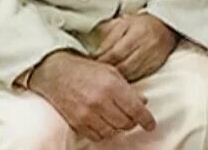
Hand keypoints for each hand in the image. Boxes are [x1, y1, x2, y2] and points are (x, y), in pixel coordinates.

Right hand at [28, 50, 154, 141]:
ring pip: (112, 132)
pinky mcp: (77, 123)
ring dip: (118, 128)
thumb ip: (129, 89)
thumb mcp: (112, 72)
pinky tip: (104, 123)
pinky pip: (97, 136)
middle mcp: (100, 102)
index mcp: (112, 86)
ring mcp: (87, 114)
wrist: (56, 73)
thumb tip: (143, 103)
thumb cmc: (86, 70)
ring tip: (117, 118)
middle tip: (133, 117)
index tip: (151, 124)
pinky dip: (104, 132)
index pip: (136, 110)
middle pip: (125, 123)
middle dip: (132, 122)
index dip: (146, 120)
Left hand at [94, 14, 177, 81]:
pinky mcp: (154, 67)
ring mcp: (151, 59)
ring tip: (105, 77)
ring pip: (129, 74)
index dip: (102, 60)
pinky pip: (137, 77)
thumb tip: (95, 50)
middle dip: (107, 71)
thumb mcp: (123, 22)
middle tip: (96, 73)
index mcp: (137, 34)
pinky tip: (119, 78)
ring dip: (116, 77)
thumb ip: (109, 35)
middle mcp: (146, 48)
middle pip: (122, 66)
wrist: (166, 27)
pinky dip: (126, 79)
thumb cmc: (141, 24)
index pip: (115, 53)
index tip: (91, 64)